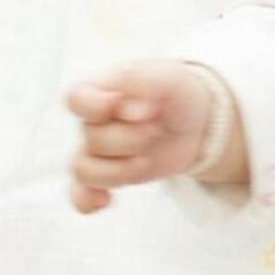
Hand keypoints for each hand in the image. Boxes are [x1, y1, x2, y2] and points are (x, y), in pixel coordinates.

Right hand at [65, 59, 213, 213]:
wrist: (197, 121)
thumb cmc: (176, 92)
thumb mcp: (167, 75)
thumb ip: (138, 79)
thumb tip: (119, 103)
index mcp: (102, 89)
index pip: (76, 99)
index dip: (100, 108)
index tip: (137, 110)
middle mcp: (94, 120)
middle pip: (92, 138)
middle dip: (130, 139)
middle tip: (157, 129)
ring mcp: (99, 150)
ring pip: (84, 170)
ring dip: (119, 170)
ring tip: (147, 159)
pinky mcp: (109, 174)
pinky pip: (80, 193)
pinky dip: (88, 200)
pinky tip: (107, 199)